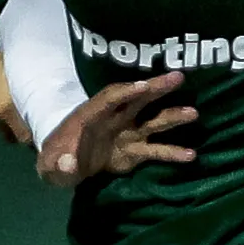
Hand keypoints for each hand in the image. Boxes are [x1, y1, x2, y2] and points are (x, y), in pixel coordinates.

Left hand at [38, 72, 195, 187]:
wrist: (66, 167)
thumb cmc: (56, 160)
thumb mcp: (50, 166)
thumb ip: (58, 165)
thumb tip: (68, 162)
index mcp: (89, 116)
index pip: (108, 100)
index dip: (125, 93)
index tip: (143, 86)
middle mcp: (112, 119)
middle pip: (135, 100)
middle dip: (155, 89)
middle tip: (179, 77)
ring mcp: (126, 134)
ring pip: (151, 121)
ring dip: (171, 116)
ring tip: (194, 113)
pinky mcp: (134, 151)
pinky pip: (155, 151)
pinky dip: (172, 153)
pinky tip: (191, 155)